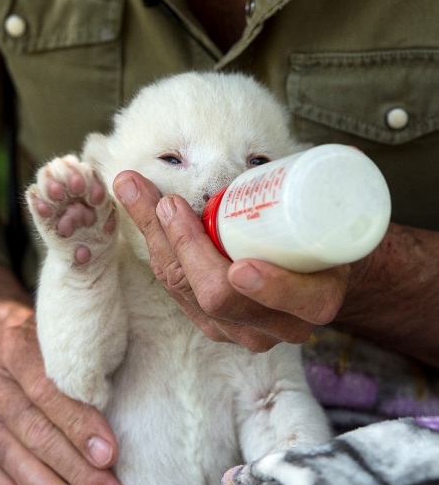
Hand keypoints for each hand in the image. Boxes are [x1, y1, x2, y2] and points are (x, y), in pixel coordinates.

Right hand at [0, 313, 124, 484]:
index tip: (110, 455)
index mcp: (16, 347)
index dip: (79, 424)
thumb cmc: (66, 361)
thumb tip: (135, 423)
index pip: (47, 389)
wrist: (20, 362)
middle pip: (34, 431)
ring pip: (14, 462)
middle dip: (76, 470)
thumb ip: (95, 376)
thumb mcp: (81, 354)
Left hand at [113, 171, 349, 350]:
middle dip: (188, 250)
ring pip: (185, 290)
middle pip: (219, 299)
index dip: (271, 288)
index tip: (242, 266)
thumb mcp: (333, 216)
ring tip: (136, 189)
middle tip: (169, 203)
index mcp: (317, 302)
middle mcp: (276, 326)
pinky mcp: (209, 322)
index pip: (295, 301)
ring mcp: (237, 330)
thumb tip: (348, 154)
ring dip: (157, 238)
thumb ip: (339, 189)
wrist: (308, 271)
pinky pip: (173, 286)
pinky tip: (139, 204)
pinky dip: (154, 243)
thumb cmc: (320, 235)